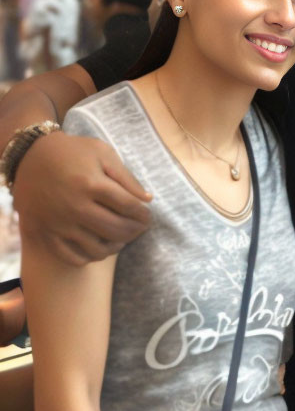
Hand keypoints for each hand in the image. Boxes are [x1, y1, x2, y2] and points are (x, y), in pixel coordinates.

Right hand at [13, 131, 151, 265]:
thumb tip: (147, 199)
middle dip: (135, 231)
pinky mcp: (44, 234)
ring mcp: (58, 223)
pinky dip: (91, 257)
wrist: (30, 156)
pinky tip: (99, 246)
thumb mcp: (102, 153)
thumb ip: (126, 177)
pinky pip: (73, 258)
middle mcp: (74, 206)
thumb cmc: (72, 152)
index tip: (147, 216)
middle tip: (139, 228)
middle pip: (117, 230)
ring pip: (97, 249)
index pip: (129, 207)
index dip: (143, 214)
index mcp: (91, 184)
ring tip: (121, 238)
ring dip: (116, 246)